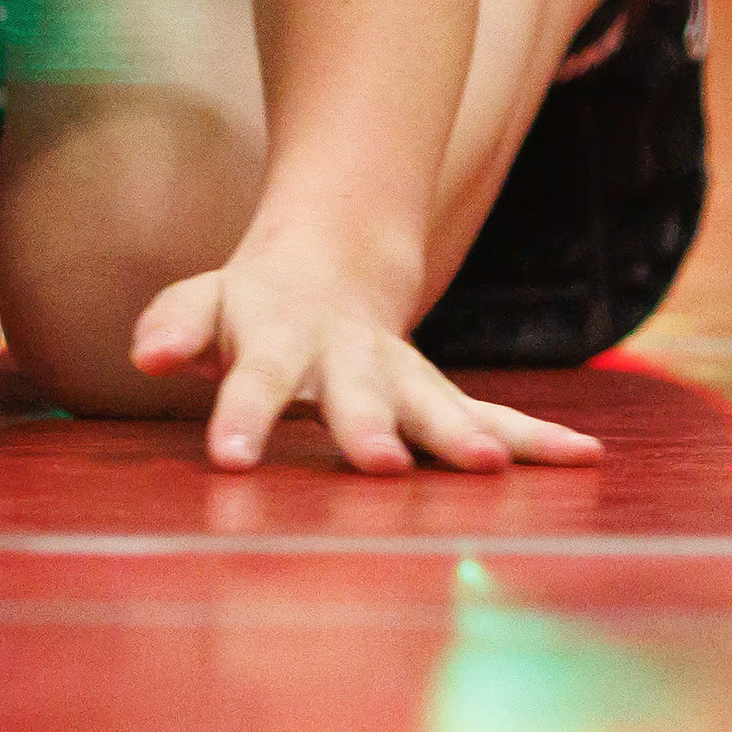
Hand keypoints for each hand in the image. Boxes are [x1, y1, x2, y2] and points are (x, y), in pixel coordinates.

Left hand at [131, 247, 603, 474]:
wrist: (329, 264)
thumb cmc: (250, 305)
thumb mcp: (202, 303)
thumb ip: (174, 325)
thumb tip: (145, 355)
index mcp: (280, 339)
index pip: (256, 380)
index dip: (241, 417)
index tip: (229, 459)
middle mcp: (349, 358)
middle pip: (358, 395)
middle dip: (369, 430)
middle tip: (379, 465)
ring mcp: (402, 375)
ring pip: (436, 405)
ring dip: (461, 436)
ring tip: (492, 467)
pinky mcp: (442, 396)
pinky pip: (495, 416)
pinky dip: (538, 439)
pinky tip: (586, 458)